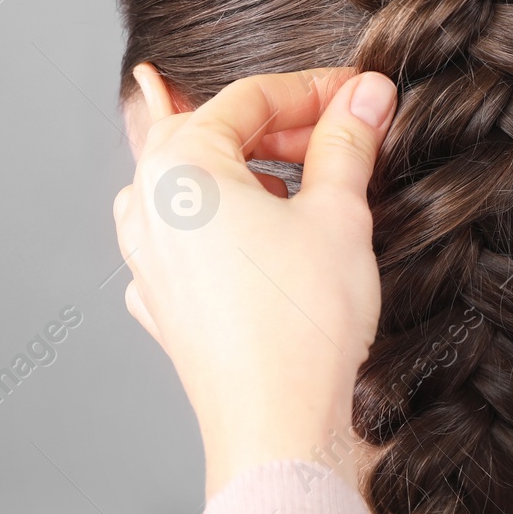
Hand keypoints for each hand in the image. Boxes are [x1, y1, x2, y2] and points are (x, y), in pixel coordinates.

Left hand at [113, 66, 396, 497]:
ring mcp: (145, 255)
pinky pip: (189, 235)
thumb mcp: (339, 212)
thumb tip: (367, 95)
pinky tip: (271, 234)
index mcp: (179, 167)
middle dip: (284, 127)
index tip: (361, 93)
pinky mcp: (159, 299)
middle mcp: (146, 204)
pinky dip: (231, 220)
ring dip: (254, 171)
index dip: (316, 88)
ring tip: (311, 182)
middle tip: (346, 129)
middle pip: (216, 133)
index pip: (251, 97)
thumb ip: (347, 140)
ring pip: (198, 183)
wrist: (277, 425)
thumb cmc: (301, 324)